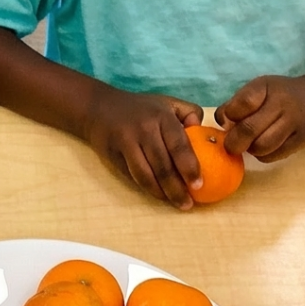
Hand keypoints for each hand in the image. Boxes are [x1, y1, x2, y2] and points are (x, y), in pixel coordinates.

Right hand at [84, 85, 203, 208]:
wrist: (98, 107)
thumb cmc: (140, 108)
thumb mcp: (167, 102)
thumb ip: (190, 113)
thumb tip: (206, 134)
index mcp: (162, 116)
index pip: (179, 145)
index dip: (189, 167)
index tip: (199, 185)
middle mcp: (144, 129)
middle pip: (163, 165)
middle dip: (177, 188)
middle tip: (189, 203)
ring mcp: (127, 142)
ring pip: (146, 175)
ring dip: (162, 193)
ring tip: (177, 203)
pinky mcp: (114, 154)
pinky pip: (133, 176)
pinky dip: (147, 188)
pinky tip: (159, 194)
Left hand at [216, 74, 304, 160]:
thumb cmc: (280, 95)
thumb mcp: (259, 89)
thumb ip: (237, 104)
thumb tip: (220, 122)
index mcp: (265, 86)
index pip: (242, 103)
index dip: (230, 115)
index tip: (228, 120)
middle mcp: (281, 103)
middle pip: (249, 130)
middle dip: (234, 141)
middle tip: (231, 144)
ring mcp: (294, 123)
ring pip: (261, 147)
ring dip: (250, 149)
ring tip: (251, 143)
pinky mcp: (301, 141)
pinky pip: (273, 156)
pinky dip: (263, 155)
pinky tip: (265, 147)